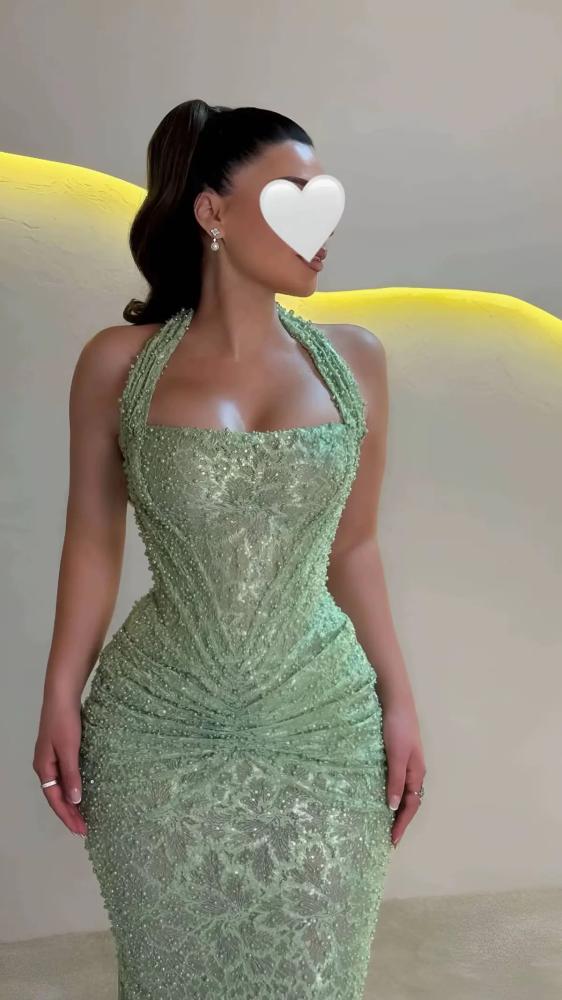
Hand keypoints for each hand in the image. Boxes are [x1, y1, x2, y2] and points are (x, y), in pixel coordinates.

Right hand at [32, 693, 87, 837]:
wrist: (62, 695)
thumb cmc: (65, 722)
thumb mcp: (70, 750)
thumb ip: (72, 775)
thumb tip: (74, 801)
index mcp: (43, 768)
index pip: (54, 799)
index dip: (67, 816)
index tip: (80, 831)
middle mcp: (45, 765)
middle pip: (56, 796)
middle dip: (69, 813)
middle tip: (85, 829)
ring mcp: (52, 757)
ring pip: (60, 786)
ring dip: (71, 802)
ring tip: (84, 816)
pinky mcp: (61, 749)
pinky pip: (65, 776)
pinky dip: (73, 787)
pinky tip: (82, 791)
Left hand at [382, 700, 425, 847]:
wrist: (396, 701)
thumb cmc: (397, 728)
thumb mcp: (396, 756)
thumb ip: (395, 780)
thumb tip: (393, 807)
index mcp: (416, 773)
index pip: (411, 805)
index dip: (402, 824)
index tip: (393, 841)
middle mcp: (414, 770)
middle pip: (410, 801)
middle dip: (401, 821)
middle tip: (389, 837)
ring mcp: (407, 762)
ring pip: (404, 791)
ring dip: (397, 808)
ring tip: (385, 822)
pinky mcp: (397, 754)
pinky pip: (397, 781)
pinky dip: (393, 793)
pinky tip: (382, 795)